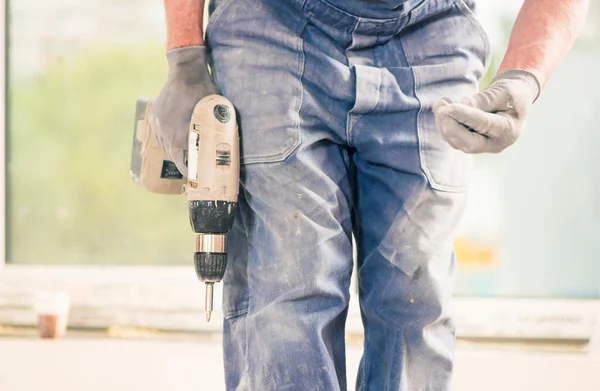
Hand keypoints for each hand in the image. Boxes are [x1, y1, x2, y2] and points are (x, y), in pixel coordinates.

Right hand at [149, 46, 217, 175]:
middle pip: (172, 154)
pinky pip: (160, 135)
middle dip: (182, 164)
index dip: (188, 170)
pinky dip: (168, 141)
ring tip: (185, 159)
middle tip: (192, 170)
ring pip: (164, 145)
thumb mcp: (214, 113)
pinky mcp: (155, 115)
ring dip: (174, 153)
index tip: (195, 177)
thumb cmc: (205, 90)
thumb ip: (214, 130)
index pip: (181, 159)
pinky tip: (176, 143)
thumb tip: (222, 148)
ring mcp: (157, 122)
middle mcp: (164, 130)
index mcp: (177, 132)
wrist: (186, 69)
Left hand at [432, 70, 540, 153]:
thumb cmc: (510, 94)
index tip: (448, 107)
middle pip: (469, 143)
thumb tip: (463, 103)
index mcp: (509, 130)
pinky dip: (443, 124)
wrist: (511, 100)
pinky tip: (441, 107)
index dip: (464, 116)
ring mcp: (482, 146)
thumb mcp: (504, 91)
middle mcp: (495, 144)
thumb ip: (485, 99)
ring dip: (444, 124)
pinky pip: (453, 138)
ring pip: (457, 142)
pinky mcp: (470, 143)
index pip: (484, 125)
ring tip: (440, 103)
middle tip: (441, 109)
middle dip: (451, 127)